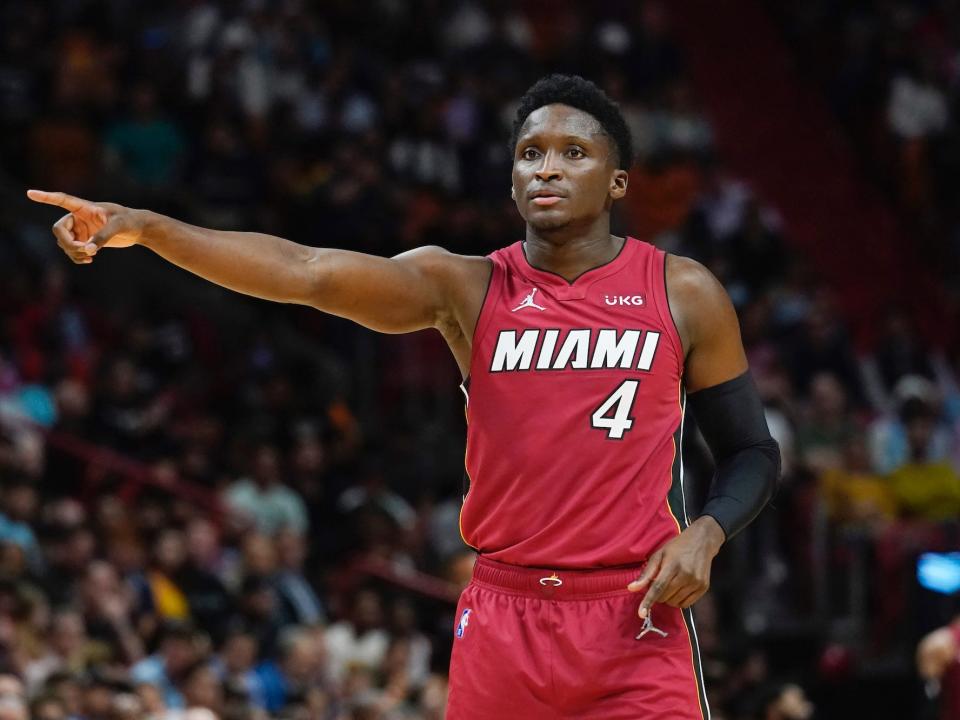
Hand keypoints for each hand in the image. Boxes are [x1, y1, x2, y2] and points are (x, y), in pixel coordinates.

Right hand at [27, 189, 146, 263]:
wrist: (138, 229)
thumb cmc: (129, 221)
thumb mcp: (118, 226)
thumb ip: (102, 237)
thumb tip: (88, 250)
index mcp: (84, 207)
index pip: (62, 200)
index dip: (46, 198)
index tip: (30, 193)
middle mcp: (78, 217)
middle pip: (59, 231)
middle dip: (69, 243)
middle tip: (85, 251)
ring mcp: (81, 229)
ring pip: (65, 243)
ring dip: (73, 252)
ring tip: (90, 256)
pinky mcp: (85, 240)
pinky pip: (73, 250)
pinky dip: (77, 256)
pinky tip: (89, 259)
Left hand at [627, 516, 724, 618]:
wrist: (702, 541)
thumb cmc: (677, 547)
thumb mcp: (659, 555)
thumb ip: (646, 573)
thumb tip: (631, 588)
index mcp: (673, 565)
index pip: (658, 587)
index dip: (648, 601)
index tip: (641, 614)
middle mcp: (686, 575)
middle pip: (665, 597)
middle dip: (658, 594)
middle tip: (660, 582)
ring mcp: (696, 582)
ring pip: (674, 602)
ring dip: (668, 598)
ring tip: (671, 583)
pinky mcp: (703, 588)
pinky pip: (686, 604)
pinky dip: (678, 600)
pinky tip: (679, 588)